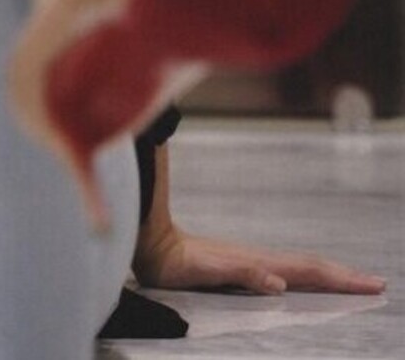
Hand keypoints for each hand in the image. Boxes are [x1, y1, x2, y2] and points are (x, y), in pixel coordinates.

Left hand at [133, 222, 386, 295]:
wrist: (152, 244)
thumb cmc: (176, 262)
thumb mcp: (207, 271)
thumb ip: (241, 273)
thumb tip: (279, 282)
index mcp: (258, 263)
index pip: (308, 270)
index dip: (340, 278)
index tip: (372, 283)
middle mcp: (259, 261)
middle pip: (310, 267)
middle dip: (343, 276)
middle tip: (375, 283)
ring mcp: (250, 262)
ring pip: (298, 268)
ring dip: (327, 276)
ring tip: (350, 281)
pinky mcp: (240, 267)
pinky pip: (282, 272)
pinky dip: (303, 277)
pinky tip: (303, 282)